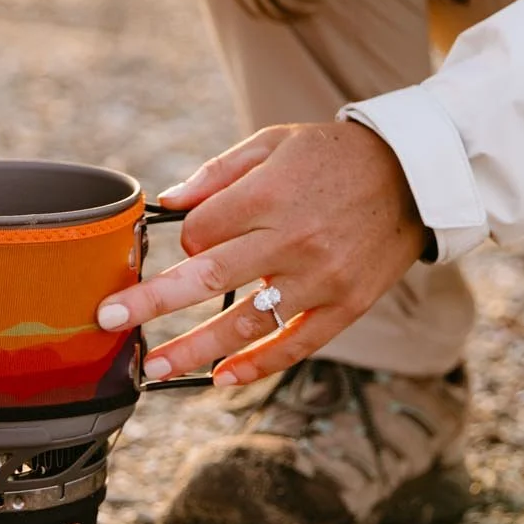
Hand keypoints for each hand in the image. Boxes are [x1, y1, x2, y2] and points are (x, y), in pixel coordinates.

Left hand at [97, 121, 426, 385]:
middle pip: (207, 280)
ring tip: (154, 368)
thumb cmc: (333, 156)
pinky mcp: (347, 305)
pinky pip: (296, 344)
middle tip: (108, 321)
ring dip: (194, 349)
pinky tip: (222, 379)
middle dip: (151, 303)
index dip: (183, 241)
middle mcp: (292, 240)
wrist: (414, 175)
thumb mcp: (274, 144)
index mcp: (269, 195)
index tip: (187, 242)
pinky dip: (258, 366)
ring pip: (245, 323)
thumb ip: (217, 174)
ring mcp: (321, 278)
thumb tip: (167, 204)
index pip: (200, 233)